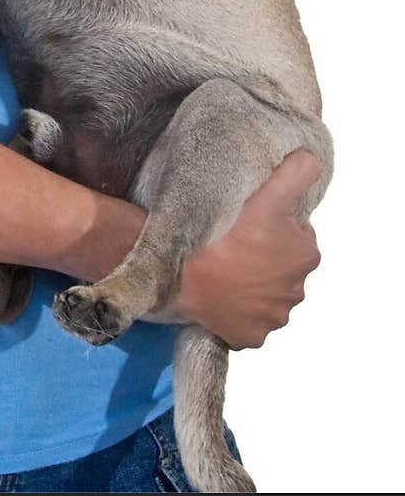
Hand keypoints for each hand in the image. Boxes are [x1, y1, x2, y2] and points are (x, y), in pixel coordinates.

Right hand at [167, 149, 323, 349]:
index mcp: (306, 256)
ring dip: (252, 287)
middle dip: (264, 259)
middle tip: (234, 245)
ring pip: (266, 297)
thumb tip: (313, 158)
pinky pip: (248, 324)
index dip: (272, 228)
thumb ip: (296, 173)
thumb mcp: (266, 195)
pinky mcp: (251, 337)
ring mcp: (273, 318)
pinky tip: (222, 296)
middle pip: (281, 268)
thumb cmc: (225, 234)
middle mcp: (296, 292)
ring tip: (225, 269)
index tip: (249, 225)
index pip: (295, 237)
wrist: (183, 274)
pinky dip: (238, 313)